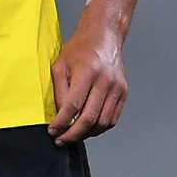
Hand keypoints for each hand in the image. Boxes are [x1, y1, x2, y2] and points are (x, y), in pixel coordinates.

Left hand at [48, 17, 127, 144]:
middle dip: (73, 134)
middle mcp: (105, 81)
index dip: (62, 122)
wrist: (104, 36)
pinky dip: (100, 128)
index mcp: (87, 72)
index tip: (53, 131)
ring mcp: (117, 88)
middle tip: (62, 140)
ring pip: (102, 123)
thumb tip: (60, 116)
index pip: (73, 106)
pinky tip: (88, 128)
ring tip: (73, 135)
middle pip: (89, 118)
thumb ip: (60, 91)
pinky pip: (112, 118)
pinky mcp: (123, 93)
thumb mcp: (60, 65)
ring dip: (87, 134)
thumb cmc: (80, 49)